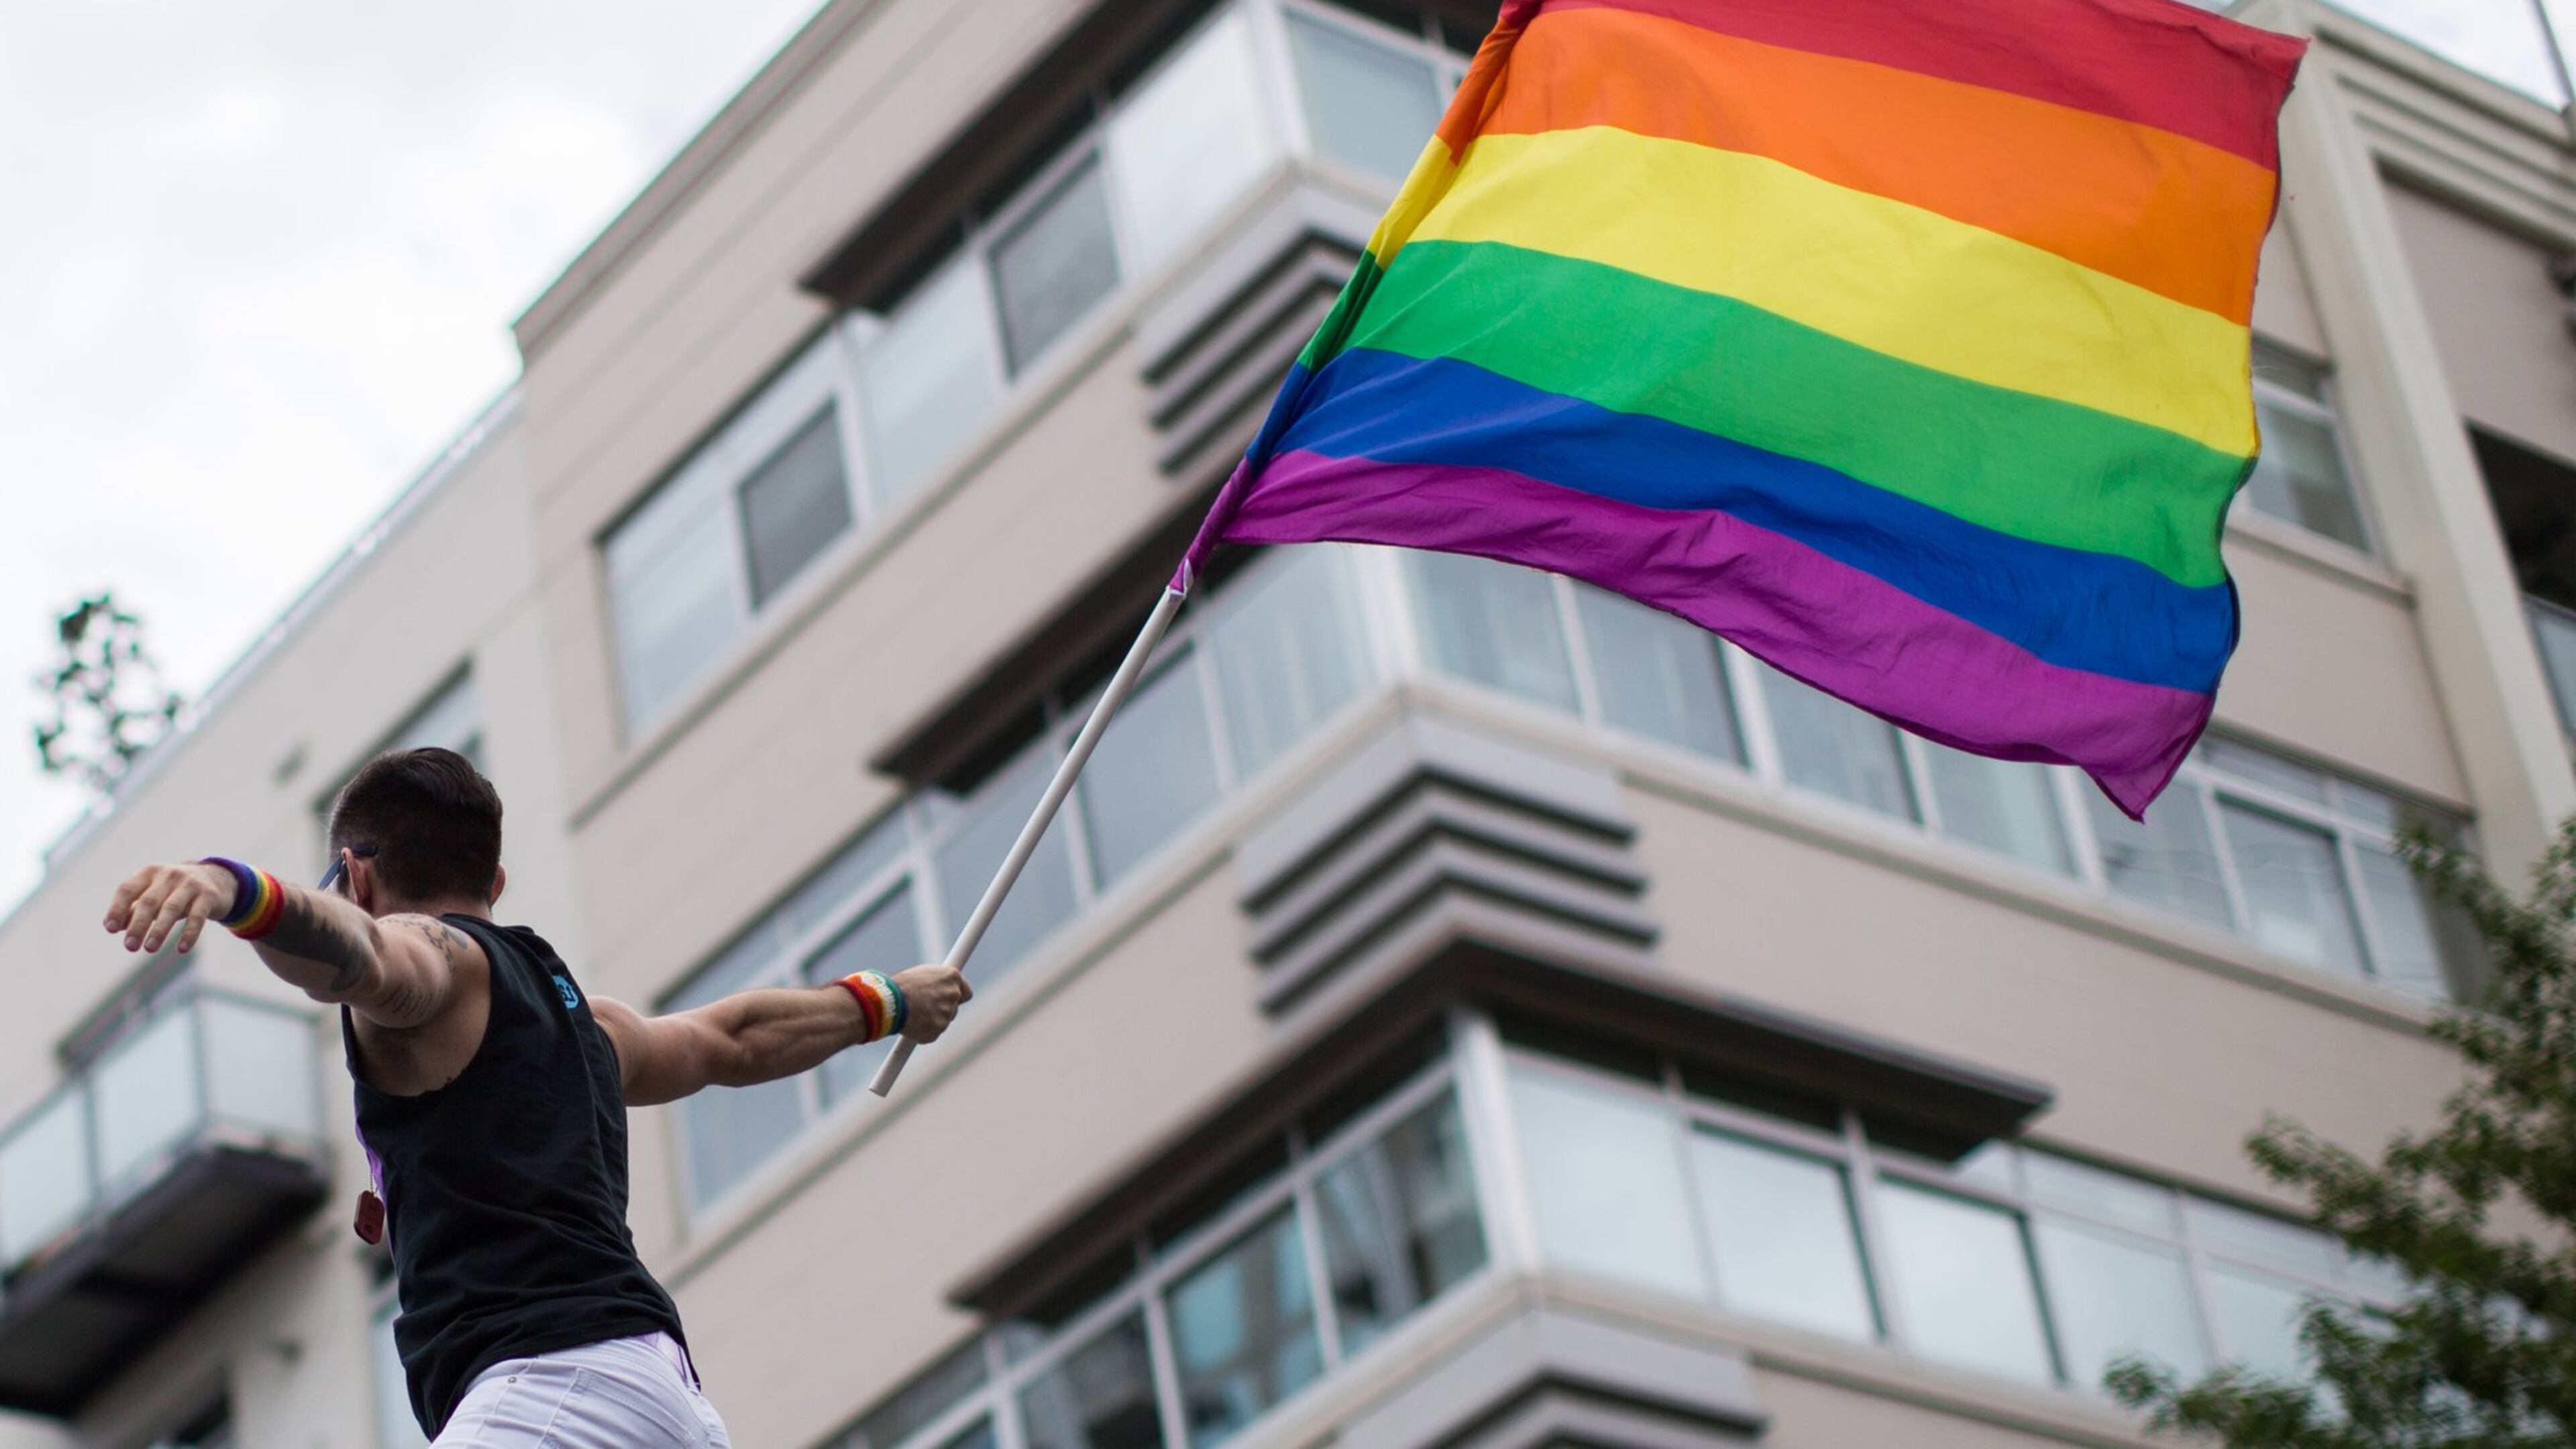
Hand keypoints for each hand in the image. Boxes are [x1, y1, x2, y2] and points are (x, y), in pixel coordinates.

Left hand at [104, 862, 237, 954]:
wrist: (217, 879)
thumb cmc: (175, 891)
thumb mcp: (154, 894)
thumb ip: (134, 908)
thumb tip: (114, 926)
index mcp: (150, 873)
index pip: (127, 890)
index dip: (117, 909)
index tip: (110, 929)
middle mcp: (169, 875)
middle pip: (149, 901)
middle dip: (138, 925)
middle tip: (130, 947)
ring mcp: (190, 884)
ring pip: (171, 908)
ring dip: (160, 930)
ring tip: (150, 949)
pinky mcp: (209, 896)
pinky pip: (198, 917)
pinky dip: (189, 934)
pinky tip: (182, 949)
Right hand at [892, 964, 970, 1043]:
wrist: (888, 1001)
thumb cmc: (901, 986)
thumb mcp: (922, 975)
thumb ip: (937, 982)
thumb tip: (941, 987)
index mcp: (951, 977)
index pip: (966, 992)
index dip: (957, 997)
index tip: (949, 1001)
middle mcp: (953, 993)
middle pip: (954, 1008)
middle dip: (941, 1010)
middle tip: (924, 1008)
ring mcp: (947, 1012)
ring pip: (943, 1021)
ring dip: (931, 1021)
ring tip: (913, 1015)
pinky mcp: (939, 1028)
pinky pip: (933, 1033)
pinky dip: (923, 1033)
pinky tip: (911, 1024)